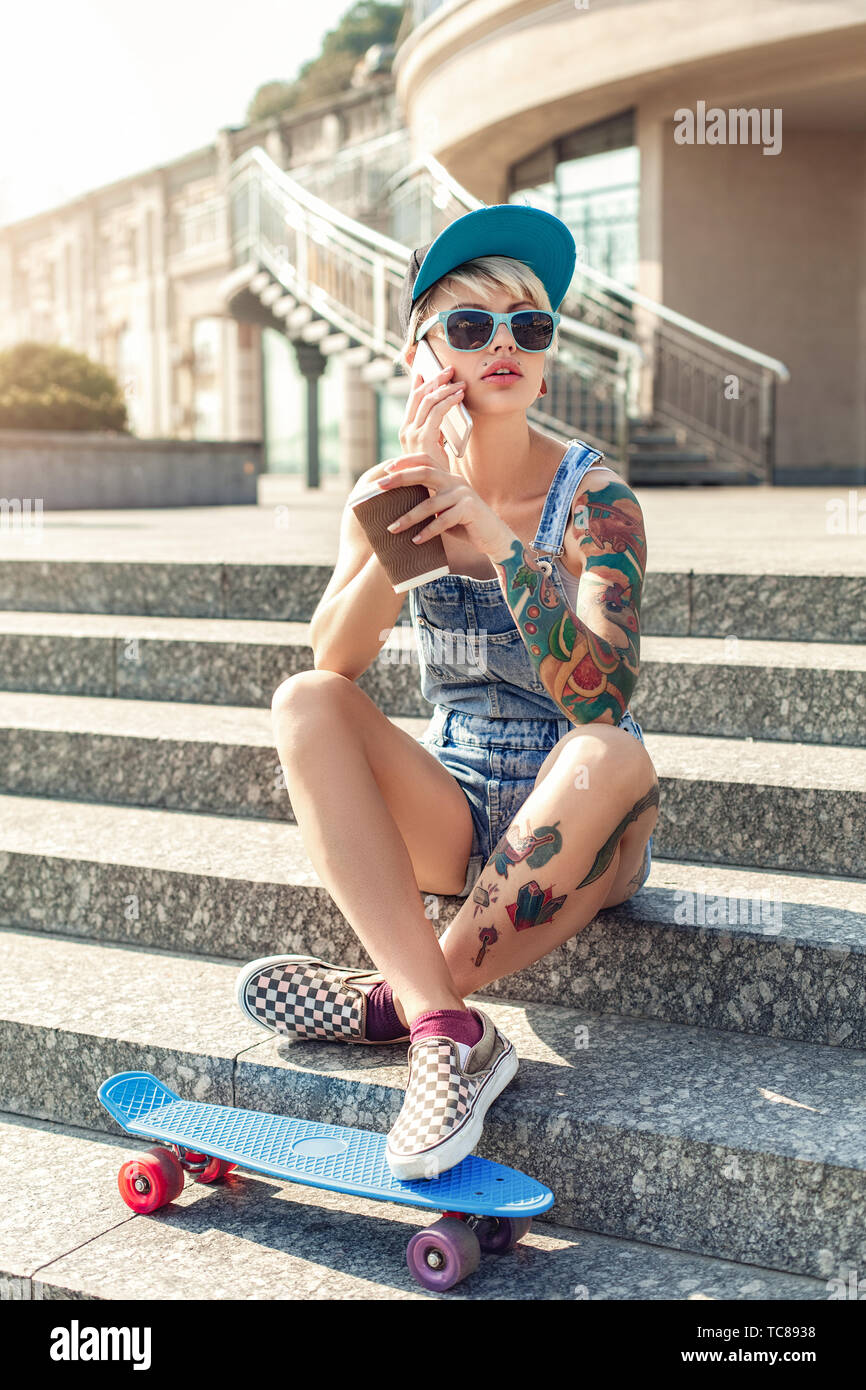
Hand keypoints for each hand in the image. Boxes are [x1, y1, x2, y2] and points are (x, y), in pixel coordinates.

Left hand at [377, 458, 514, 558]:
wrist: (494, 536)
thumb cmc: (464, 524)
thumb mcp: (444, 509)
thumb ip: (429, 501)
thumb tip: (397, 504)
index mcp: (448, 477)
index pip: (425, 461)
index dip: (405, 462)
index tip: (386, 468)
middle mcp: (455, 481)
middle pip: (424, 473)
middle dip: (400, 478)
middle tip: (379, 486)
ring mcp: (463, 494)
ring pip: (430, 503)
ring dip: (408, 517)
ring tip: (392, 528)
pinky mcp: (469, 510)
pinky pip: (443, 520)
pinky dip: (428, 531)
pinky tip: (416, 540)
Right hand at [399, 362, 465, 469]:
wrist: (432, 491)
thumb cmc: (436, 470)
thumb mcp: (434, 445)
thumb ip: (435, 428)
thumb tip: (443, 409)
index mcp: (406, 430)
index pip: (412, 400)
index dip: (420, 383)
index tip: (428, 370)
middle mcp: (406, 430)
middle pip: (419, 395)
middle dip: (435, 379)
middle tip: (449, 370)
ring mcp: (412, 434)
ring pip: (428, 400)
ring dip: (445, 388)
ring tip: (460, 383)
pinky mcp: (423, 438)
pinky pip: (437, 412)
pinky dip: (449, 400)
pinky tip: (459, 396)